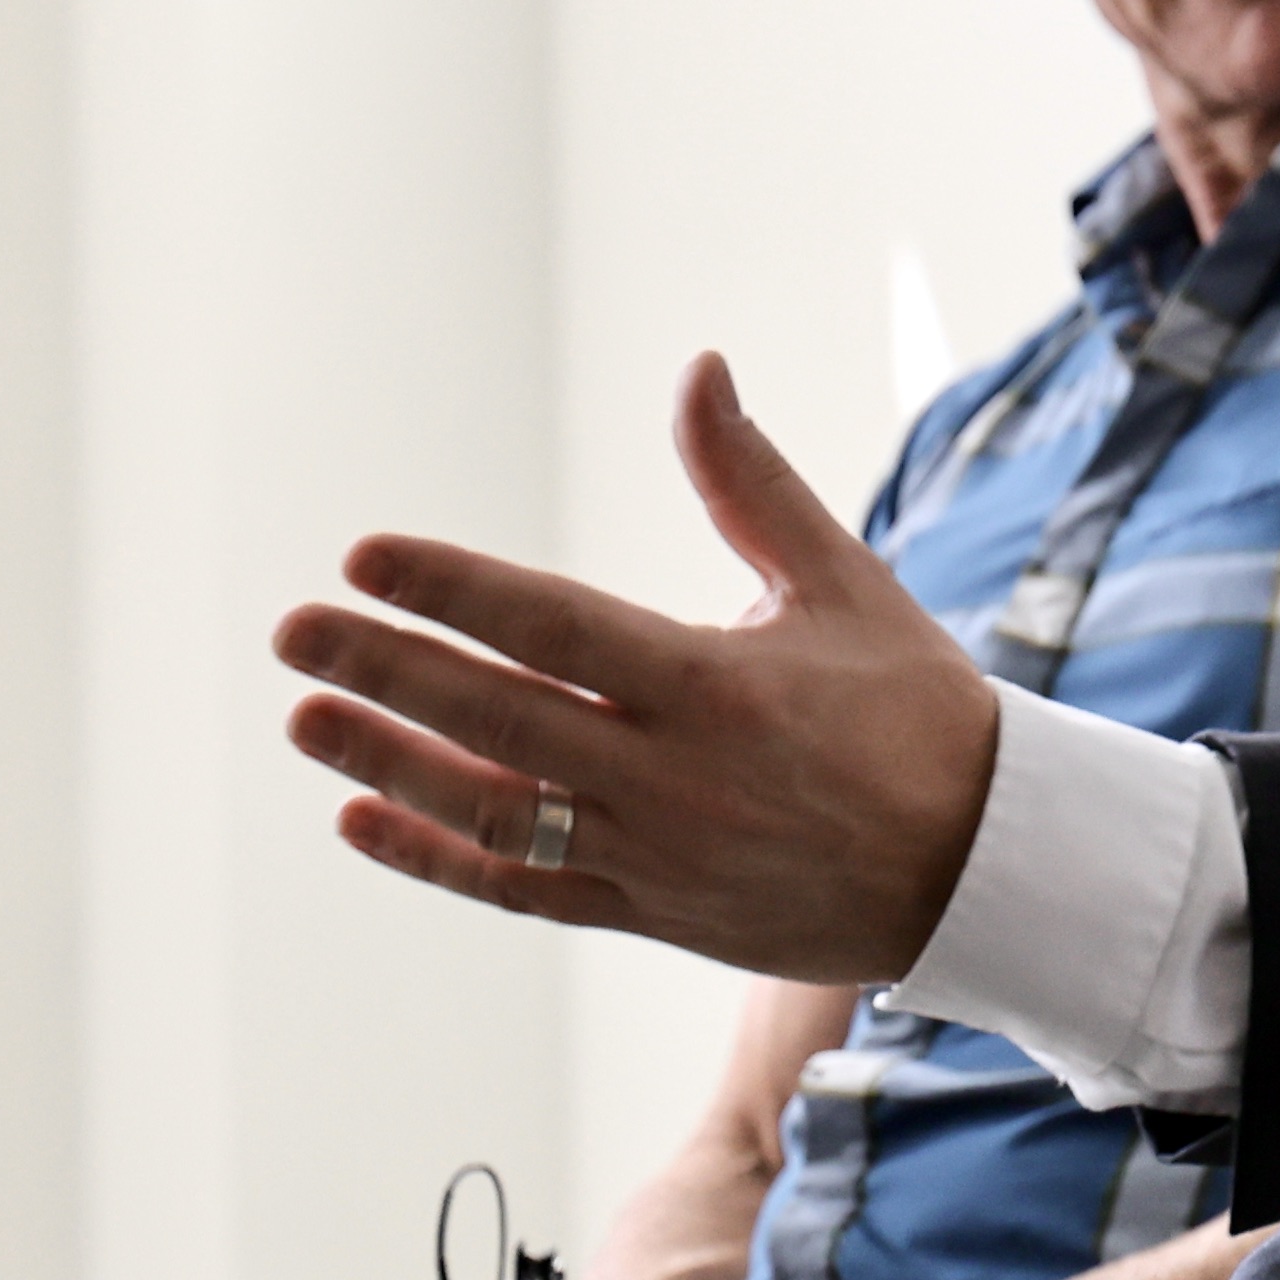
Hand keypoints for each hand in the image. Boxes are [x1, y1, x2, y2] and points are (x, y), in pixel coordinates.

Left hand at [272, 353, 999, 984]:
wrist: (983, 869)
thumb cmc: (917, 710)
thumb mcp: (843, 584)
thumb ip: (750, 483)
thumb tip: (699, 368)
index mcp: (720, 685)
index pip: (554, 627)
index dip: (452, 590)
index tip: (366, 557)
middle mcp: (675, 776)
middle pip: (498, 717)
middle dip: (386, 671)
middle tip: (296, 633)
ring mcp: (656, 854)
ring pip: (494, 810)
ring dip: (390, 764)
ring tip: (308, 720)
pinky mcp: (651, 911)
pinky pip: (521, 888)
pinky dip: (436, 858)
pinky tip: (363, 818)